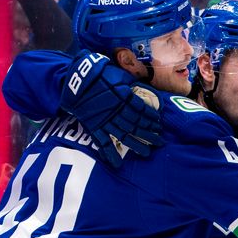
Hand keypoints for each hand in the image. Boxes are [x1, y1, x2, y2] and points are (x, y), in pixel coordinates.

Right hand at [61, 50, 162, 167]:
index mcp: (124, 97)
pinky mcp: (94, 126)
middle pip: (136, 125)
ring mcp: (105, 120)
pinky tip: (117, 164)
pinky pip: (102, 142)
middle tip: (160, 142)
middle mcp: (117, 111)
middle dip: (149, 134)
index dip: (151, 118)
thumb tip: (147, 91)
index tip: (159, 124)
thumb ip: (133, 85)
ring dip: (136, 145)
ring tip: (147, 153)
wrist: (77, 79)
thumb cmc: (101, 73)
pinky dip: (109, 153)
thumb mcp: (120, 75)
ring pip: (124, 135)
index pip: (142, 110)